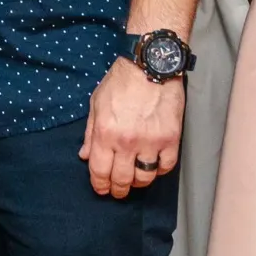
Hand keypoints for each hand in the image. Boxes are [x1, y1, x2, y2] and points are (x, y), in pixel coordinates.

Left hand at [79, 58, 183, 197]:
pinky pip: (165, 166)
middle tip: (118, 191)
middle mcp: (127, 141)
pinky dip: (159, 170)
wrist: (150, 64)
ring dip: (138, 182)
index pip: (99, 171)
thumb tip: (84, 155)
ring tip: (135, 180)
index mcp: (105, 132)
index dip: (99, 185)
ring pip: (144, 178)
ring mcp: (150, 141)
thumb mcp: (96, 103)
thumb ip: (89, 132)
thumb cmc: (121, 81)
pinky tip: (153, 166)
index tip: (101, 189)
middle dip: (117, 189)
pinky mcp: (171, 139)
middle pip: (121, 179)